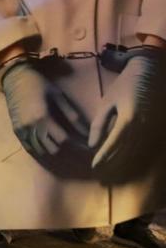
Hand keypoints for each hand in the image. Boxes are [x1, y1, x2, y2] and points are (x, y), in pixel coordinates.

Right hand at [2, 60, 88, 159]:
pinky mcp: (16, 129)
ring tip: (57, 141)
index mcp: (42, 117)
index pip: (62, 139)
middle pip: (51, 148)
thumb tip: (86, 130)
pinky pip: (28, 147)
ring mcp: (21, 129)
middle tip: (70, 141)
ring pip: (40, 150)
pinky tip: (45, 142)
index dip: (74, 142)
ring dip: (50, 147)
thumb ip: (71, 114)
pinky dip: (38, 147)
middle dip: (63, 146)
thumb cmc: (38, 83)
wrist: (14, 77)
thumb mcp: (57, 95)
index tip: (82, 143)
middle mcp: (30, 126)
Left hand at [90, 49, 163, 173]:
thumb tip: (92, 144)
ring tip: (108, 170)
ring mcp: (151, 128)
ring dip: (122, 162)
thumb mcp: (108, 102)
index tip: (93, 165)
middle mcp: (142, 127)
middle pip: (126, 151)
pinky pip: (142, 146)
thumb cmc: (125, 85)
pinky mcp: (155, 129)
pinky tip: (122, 160)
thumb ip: (100, 123)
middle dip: (112, 163)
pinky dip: (131, 154)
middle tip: (99, 173)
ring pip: (135, 151)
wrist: (149, 74)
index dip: (104, 156)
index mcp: (129, 119)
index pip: (114, 144)